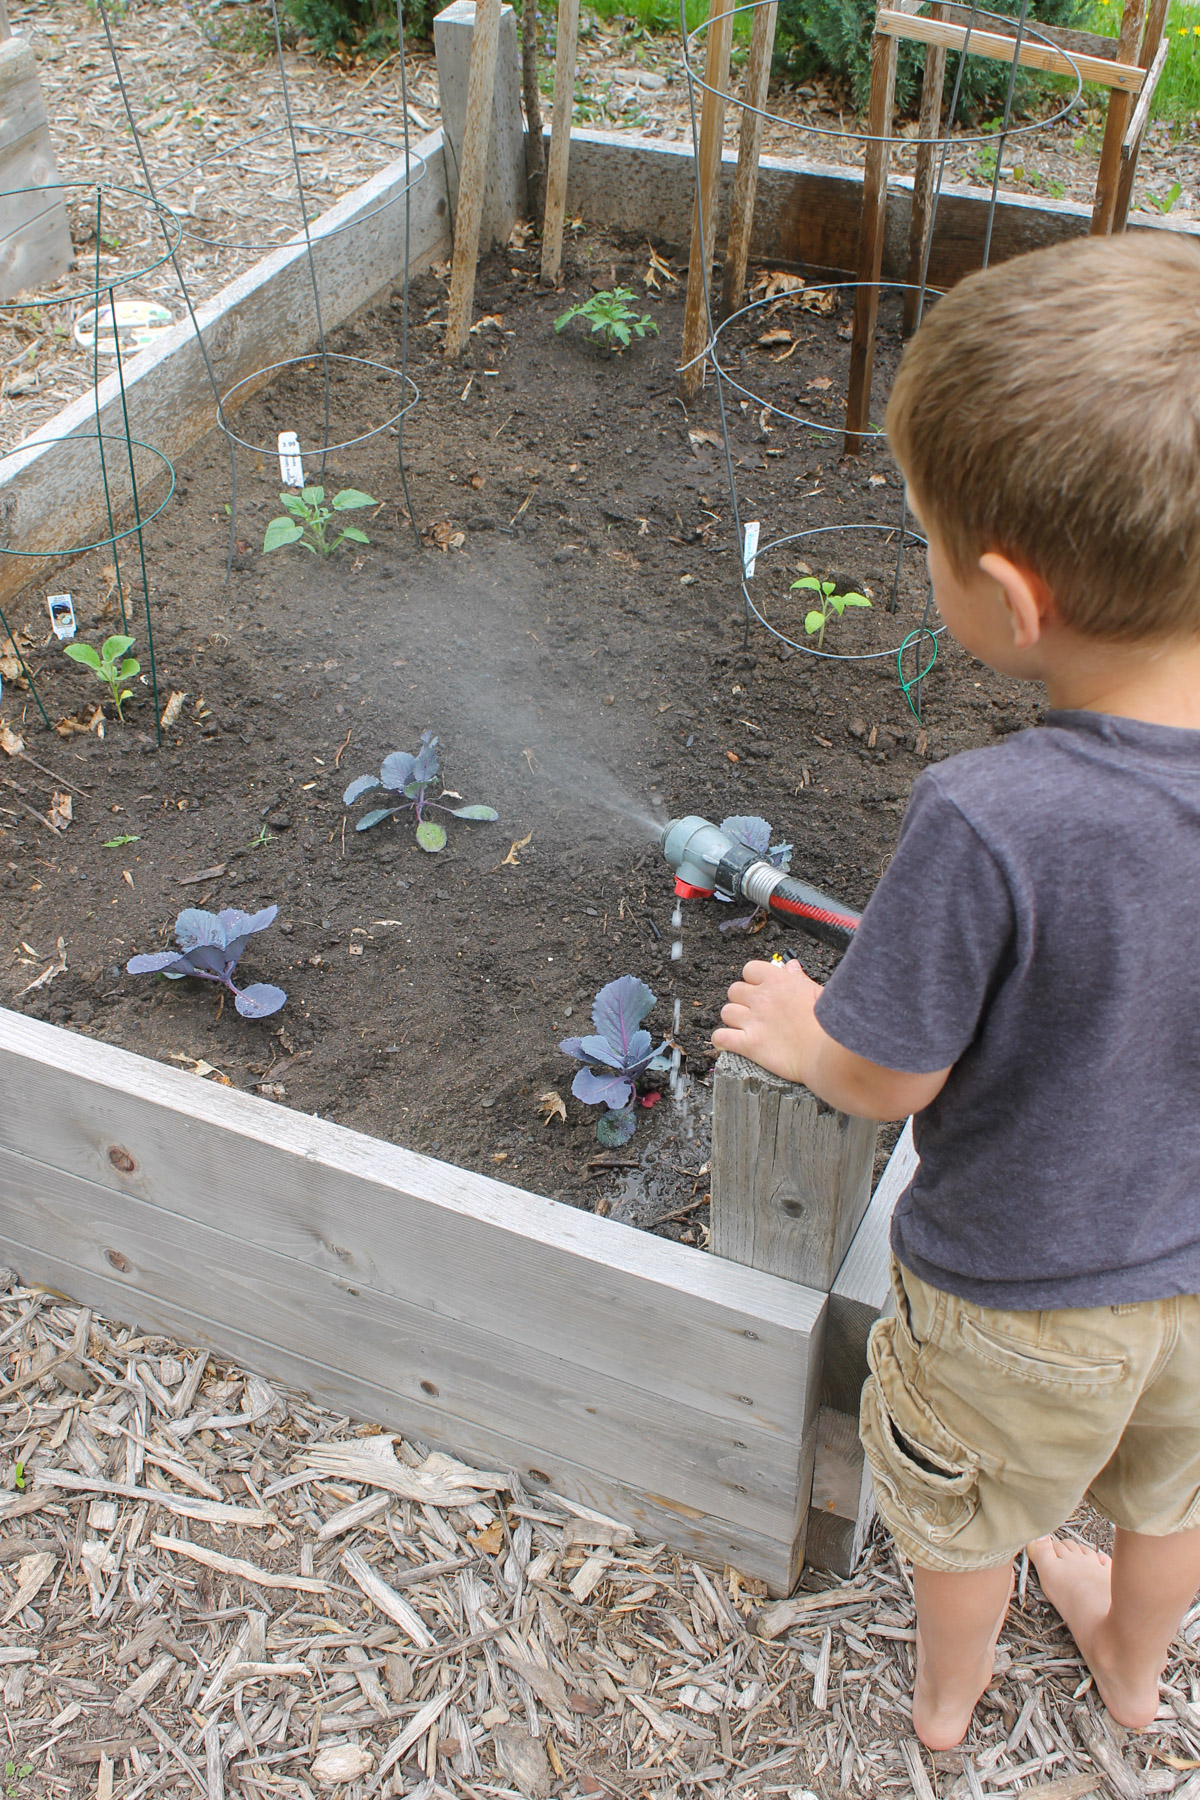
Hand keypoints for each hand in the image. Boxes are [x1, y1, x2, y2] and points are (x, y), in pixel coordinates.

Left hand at [713, 957, 822, 1084]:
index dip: (753, 980)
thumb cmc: (830, 1024)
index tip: (761, 989)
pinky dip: (720, 1041)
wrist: (830, 1053)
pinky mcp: (750, 1044)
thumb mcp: (818, 992)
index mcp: (779, 981)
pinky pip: (720, 1038)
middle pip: (734, 990)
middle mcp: (762, 998)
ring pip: (726, 1012)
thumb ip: (800, 978)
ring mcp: (754, 1021)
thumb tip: (791, 965)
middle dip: (741, 1000)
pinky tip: (727, 1044)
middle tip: (754, 1012)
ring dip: (733, 1019)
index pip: (750, 969)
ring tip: (744, 1028)